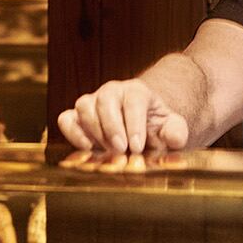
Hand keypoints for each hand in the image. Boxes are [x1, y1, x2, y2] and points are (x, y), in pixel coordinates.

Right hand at [55, 79, 189, 153]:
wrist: (139, 130)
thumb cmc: (155, 128)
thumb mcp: (171, 129)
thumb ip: (176, 132)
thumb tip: (174, 138)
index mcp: (137, 91)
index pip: (133, 101)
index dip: (134, 124)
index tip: (137, 147)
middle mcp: (112, 92)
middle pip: (106, 100)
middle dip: (113, 127)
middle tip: (121, 150)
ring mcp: (92, 102)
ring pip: (84, 106)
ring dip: (95, 131)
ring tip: (108, 151)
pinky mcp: (76, 116)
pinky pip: (66, 119)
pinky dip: (72, 132)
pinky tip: (86, 148)